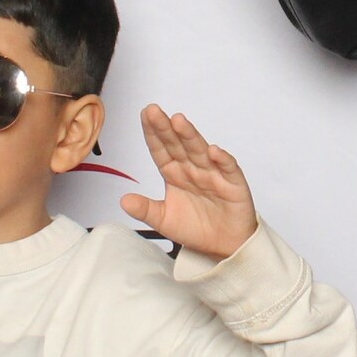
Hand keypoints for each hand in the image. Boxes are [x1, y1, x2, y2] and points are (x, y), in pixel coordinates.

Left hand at [117, 104, 260, 260]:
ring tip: (178, 121)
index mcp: (174, 174)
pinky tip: (213, 151)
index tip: (144, 116)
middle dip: (166, 128)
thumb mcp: (164, 221)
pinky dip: (222, 159)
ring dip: (190, 136)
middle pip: (178, 145)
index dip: (153, 134)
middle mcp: (192, 169)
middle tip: (154, 111)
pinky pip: (228, 169)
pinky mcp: (233, 184)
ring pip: (199, 151)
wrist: (224, 245)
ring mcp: (213, 174)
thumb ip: (145, 209)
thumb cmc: (196, 228)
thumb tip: (124, 201)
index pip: (161, 150)